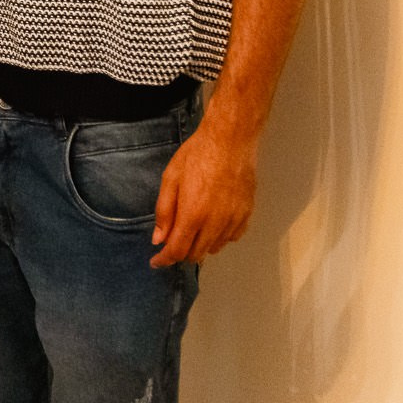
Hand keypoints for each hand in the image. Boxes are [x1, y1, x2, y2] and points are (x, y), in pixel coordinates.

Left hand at [150, 125, 256, 266]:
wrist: (231, 140)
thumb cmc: (196, 155)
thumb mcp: (171, 178)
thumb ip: (164, 212)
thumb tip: (158, 240)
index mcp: (193, 215)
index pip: (177, 251)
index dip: (164, 260)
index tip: (156, 262)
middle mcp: (215, 224)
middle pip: (196, 254)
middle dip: (180, 253)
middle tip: (171, 242)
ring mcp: (234, 220)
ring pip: (214, 248)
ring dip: (200, 246)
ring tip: (191, 231)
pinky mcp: (247, 215)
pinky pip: (231, 237)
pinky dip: (219, 238)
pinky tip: (212, 224)